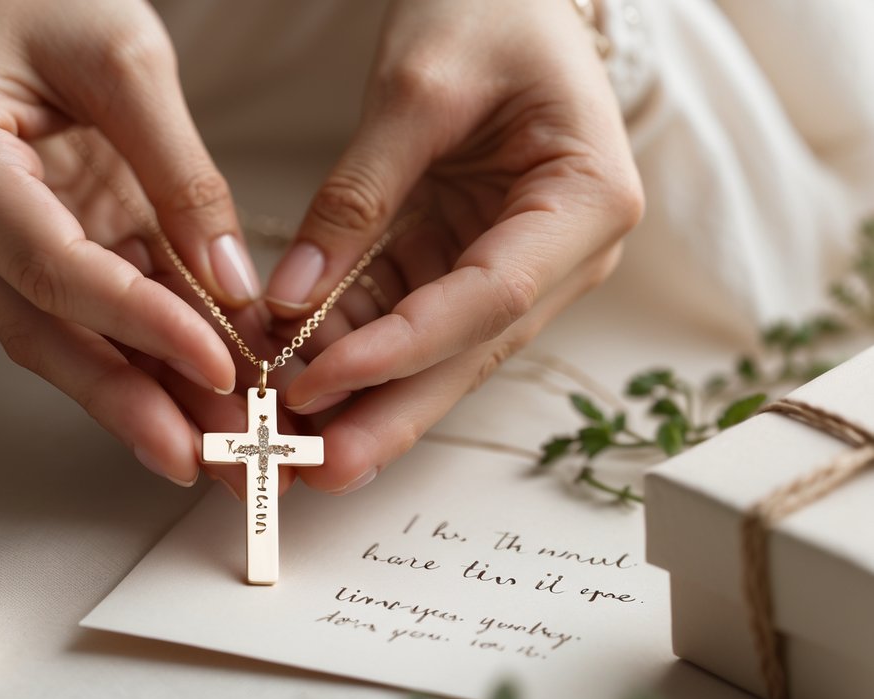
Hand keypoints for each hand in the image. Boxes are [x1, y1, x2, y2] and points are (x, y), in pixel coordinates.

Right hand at [0, 0, 262, 485]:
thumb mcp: (123, 55)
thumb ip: (179, 173)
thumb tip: (230, 286)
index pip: (53, 270)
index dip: (140, 325)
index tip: (217, 367)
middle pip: (50, 336)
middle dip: (136, 409)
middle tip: (213, 466)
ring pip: (69, 341)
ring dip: (149, 398)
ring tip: (224, 450)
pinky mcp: (31, 246)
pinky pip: (92, 311)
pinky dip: (150, 352)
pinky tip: (206, 391)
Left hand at [264, 0, 643, 493]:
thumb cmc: (488, 12)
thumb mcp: (419, 88)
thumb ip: (358, 196)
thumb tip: (294, 301)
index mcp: (586, 201)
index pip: (488, 298)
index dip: (401, 350)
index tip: (320, 382)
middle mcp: (560, 253)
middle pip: (465, 352)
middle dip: (386, 414)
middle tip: (316, 472)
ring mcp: (512, 266)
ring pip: (433, 354)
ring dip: (364, 401)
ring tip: (294, 450)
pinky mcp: (462, 264)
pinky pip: (404, 319)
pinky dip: (351, 353)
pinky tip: (298, 387)